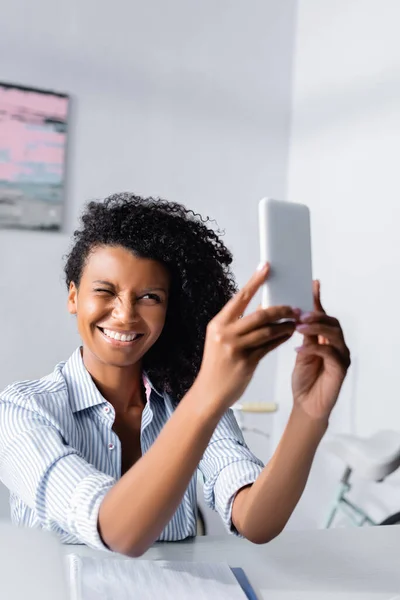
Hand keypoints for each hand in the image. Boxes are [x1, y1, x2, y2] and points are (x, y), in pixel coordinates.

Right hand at [196, 263, 297, 413]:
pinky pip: (269, 346)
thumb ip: (240, 324)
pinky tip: (288, 334)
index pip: (240, 297)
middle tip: (293, 307)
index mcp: (218, 324)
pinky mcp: (246, 362)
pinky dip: (281, 339)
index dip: (255, 281)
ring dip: (285, 325)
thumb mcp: (223, 340)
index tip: (267, 267)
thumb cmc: (218, 365)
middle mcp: (225, 333)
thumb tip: (263, 307)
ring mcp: (235, 348)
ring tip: (295, 321)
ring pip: (267, 331)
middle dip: (280, 309)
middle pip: (259, 314)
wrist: (210, 392)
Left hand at [291, 281, 350, 421]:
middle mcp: (337, 345)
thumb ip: (302, 334)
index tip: (312, 284)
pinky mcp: (340, 369)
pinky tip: (299, 349)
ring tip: (299, 327)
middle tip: (300, 313)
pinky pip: (330, 353)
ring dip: (316, 327)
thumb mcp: (300, 351)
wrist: (307, 405)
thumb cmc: (304, 379)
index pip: (323, 315)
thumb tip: (294, 312)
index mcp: (326, 338)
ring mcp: (341, 356)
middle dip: (316, 315)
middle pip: (332, 322)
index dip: (318, 299)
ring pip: (334, 334)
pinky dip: (314, 348)